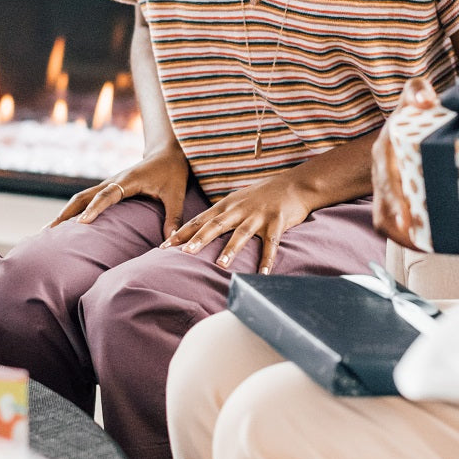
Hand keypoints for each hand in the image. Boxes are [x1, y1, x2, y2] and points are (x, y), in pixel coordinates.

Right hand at [49, 142, 189, 240]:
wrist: (167, 152)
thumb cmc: (172, 173)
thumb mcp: (176, 195)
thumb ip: (173, 217)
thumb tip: (170, 241)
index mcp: (128, 181)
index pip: (107, 195)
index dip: (94, 208)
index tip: (80, 224)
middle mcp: (113, 181)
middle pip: (83, 196)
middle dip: (66, 214)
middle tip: (48, 233)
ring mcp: (108, 184)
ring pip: (80, 198)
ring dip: (64, 213)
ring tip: (47, 233)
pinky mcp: (108, 188)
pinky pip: (86, 200)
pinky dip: (73, 211)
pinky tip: (64, 226)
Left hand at [161, 174, 311, 274]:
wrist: (294, 184)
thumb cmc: (262, 195)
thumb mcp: (237, 200)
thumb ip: (220, 215)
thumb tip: (198, 231)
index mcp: (227, 205)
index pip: (200, 220)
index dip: (182, 233)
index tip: (164, 246)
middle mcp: (239, 209)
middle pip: (216, 225)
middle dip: (199, 239)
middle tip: (183, 253)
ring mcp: (258, 215)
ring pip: (241, 233)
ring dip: (230, 249)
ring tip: (220, 265)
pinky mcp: (277, 221)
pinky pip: (271, 243)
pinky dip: (267, 259)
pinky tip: (263, 274)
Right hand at [371, 77, 438, 248]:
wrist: (411, 120)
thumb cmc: (415, 110)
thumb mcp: (414, 95)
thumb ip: (416, 91)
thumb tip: (427, 102)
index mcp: (385, 151)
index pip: (384, 179)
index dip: (392, 202)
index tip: (404, 220)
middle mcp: (383, 173)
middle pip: (383, 210)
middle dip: (399, 230)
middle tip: (423, 244)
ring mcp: (388, 189)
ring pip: (388, 222)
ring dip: (406, 239)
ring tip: (432, 248)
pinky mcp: (398, 199)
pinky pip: (398, 226)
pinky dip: (413, 238)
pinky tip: (435, 245)